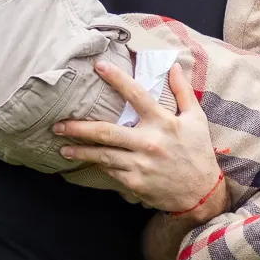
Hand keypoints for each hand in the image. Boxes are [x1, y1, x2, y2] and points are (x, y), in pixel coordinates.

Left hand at [54, 62, 225, 214]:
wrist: (202, 193)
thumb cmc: (198, 152)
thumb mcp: (196, 119)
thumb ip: (183, 91)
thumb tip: (174, 66)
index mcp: (163, 123)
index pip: (136, 95)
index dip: (116, 78)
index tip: (98, 66)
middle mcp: (148, 143)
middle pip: (106, 131)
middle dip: (78, 128)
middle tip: (57, 124)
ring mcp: (139, 164)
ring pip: (102, 155)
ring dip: (79, 151)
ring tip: (62, 147)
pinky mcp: (135, 182)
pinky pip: (110, 171)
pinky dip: (99, 164)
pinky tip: (87, 160)